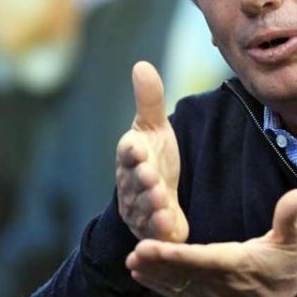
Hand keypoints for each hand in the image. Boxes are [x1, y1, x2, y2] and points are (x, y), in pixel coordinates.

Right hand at [116, 61, 188, 241]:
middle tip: (149, 175)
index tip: (136, 147)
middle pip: (134, 182)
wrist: (159, 196)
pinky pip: (154, 231)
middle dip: (140, 179)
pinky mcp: (154, 229)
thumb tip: (141, 64)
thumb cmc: (154, 157)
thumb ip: (149, 100)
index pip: (127, 152)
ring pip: (142, 207)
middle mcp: (131, 183)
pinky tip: (169, 224)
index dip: (131, 151)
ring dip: (151, 204)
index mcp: (131, 156)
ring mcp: (140, 208)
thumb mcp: (154, 128)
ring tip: (161, 200)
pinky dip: (160, 229)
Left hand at [126, 189, 296, 296]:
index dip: (174, 255)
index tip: (150, 248)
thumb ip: (288, 219)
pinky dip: (159, 286)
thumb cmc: (286, 272)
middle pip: (182, 273)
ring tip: (132, 263)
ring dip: (154, 275)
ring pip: (176, 286)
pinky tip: (141, 276)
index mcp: (235, 264)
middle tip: (134, 254)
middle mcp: (218, 283)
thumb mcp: (291, 244)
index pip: (200, 258)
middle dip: (157, 264)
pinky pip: (178, 296)